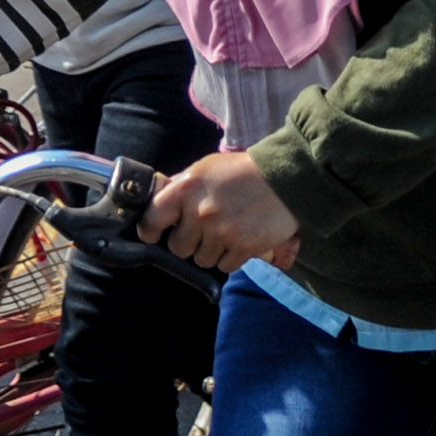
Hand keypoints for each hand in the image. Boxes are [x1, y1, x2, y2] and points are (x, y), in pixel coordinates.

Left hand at [139, 149, 300, 275]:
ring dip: (211, 251)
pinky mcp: (244, 247)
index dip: (149, 230)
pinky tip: (239, 240)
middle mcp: (201, 212)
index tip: (155, 233)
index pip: (152, 219)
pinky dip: (231, 258)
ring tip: (225, 233)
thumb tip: (157, 199)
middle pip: (178, 247)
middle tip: (202, 230)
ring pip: (202, 259)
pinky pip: (225, 266)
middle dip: (188, 242)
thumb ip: (181, 186)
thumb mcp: (205, 169)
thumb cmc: (241, 172)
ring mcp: (223, 232)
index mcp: (187, 189)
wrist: (285, 178)